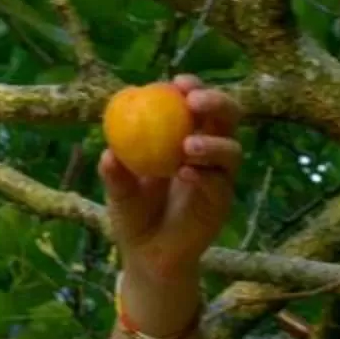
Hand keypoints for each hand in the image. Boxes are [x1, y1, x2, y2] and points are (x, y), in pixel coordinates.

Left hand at [102, 76, 241, 292]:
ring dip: (212, 143)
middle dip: (216, 102)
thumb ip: (115, 173)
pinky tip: (186, 174)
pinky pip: (220, 183)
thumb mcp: (119, 192)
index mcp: (184, 135)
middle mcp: (208, 151)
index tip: (176, 82)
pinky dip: (205, 175)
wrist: (148, 256)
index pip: (196, 103)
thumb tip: (108, 152)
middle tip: (194, 102)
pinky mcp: (222, 202)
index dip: (192, 88)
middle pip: (227, 117)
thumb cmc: (133, 214)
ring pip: (232, 150)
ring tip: (187, 146)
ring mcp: (218, 177)